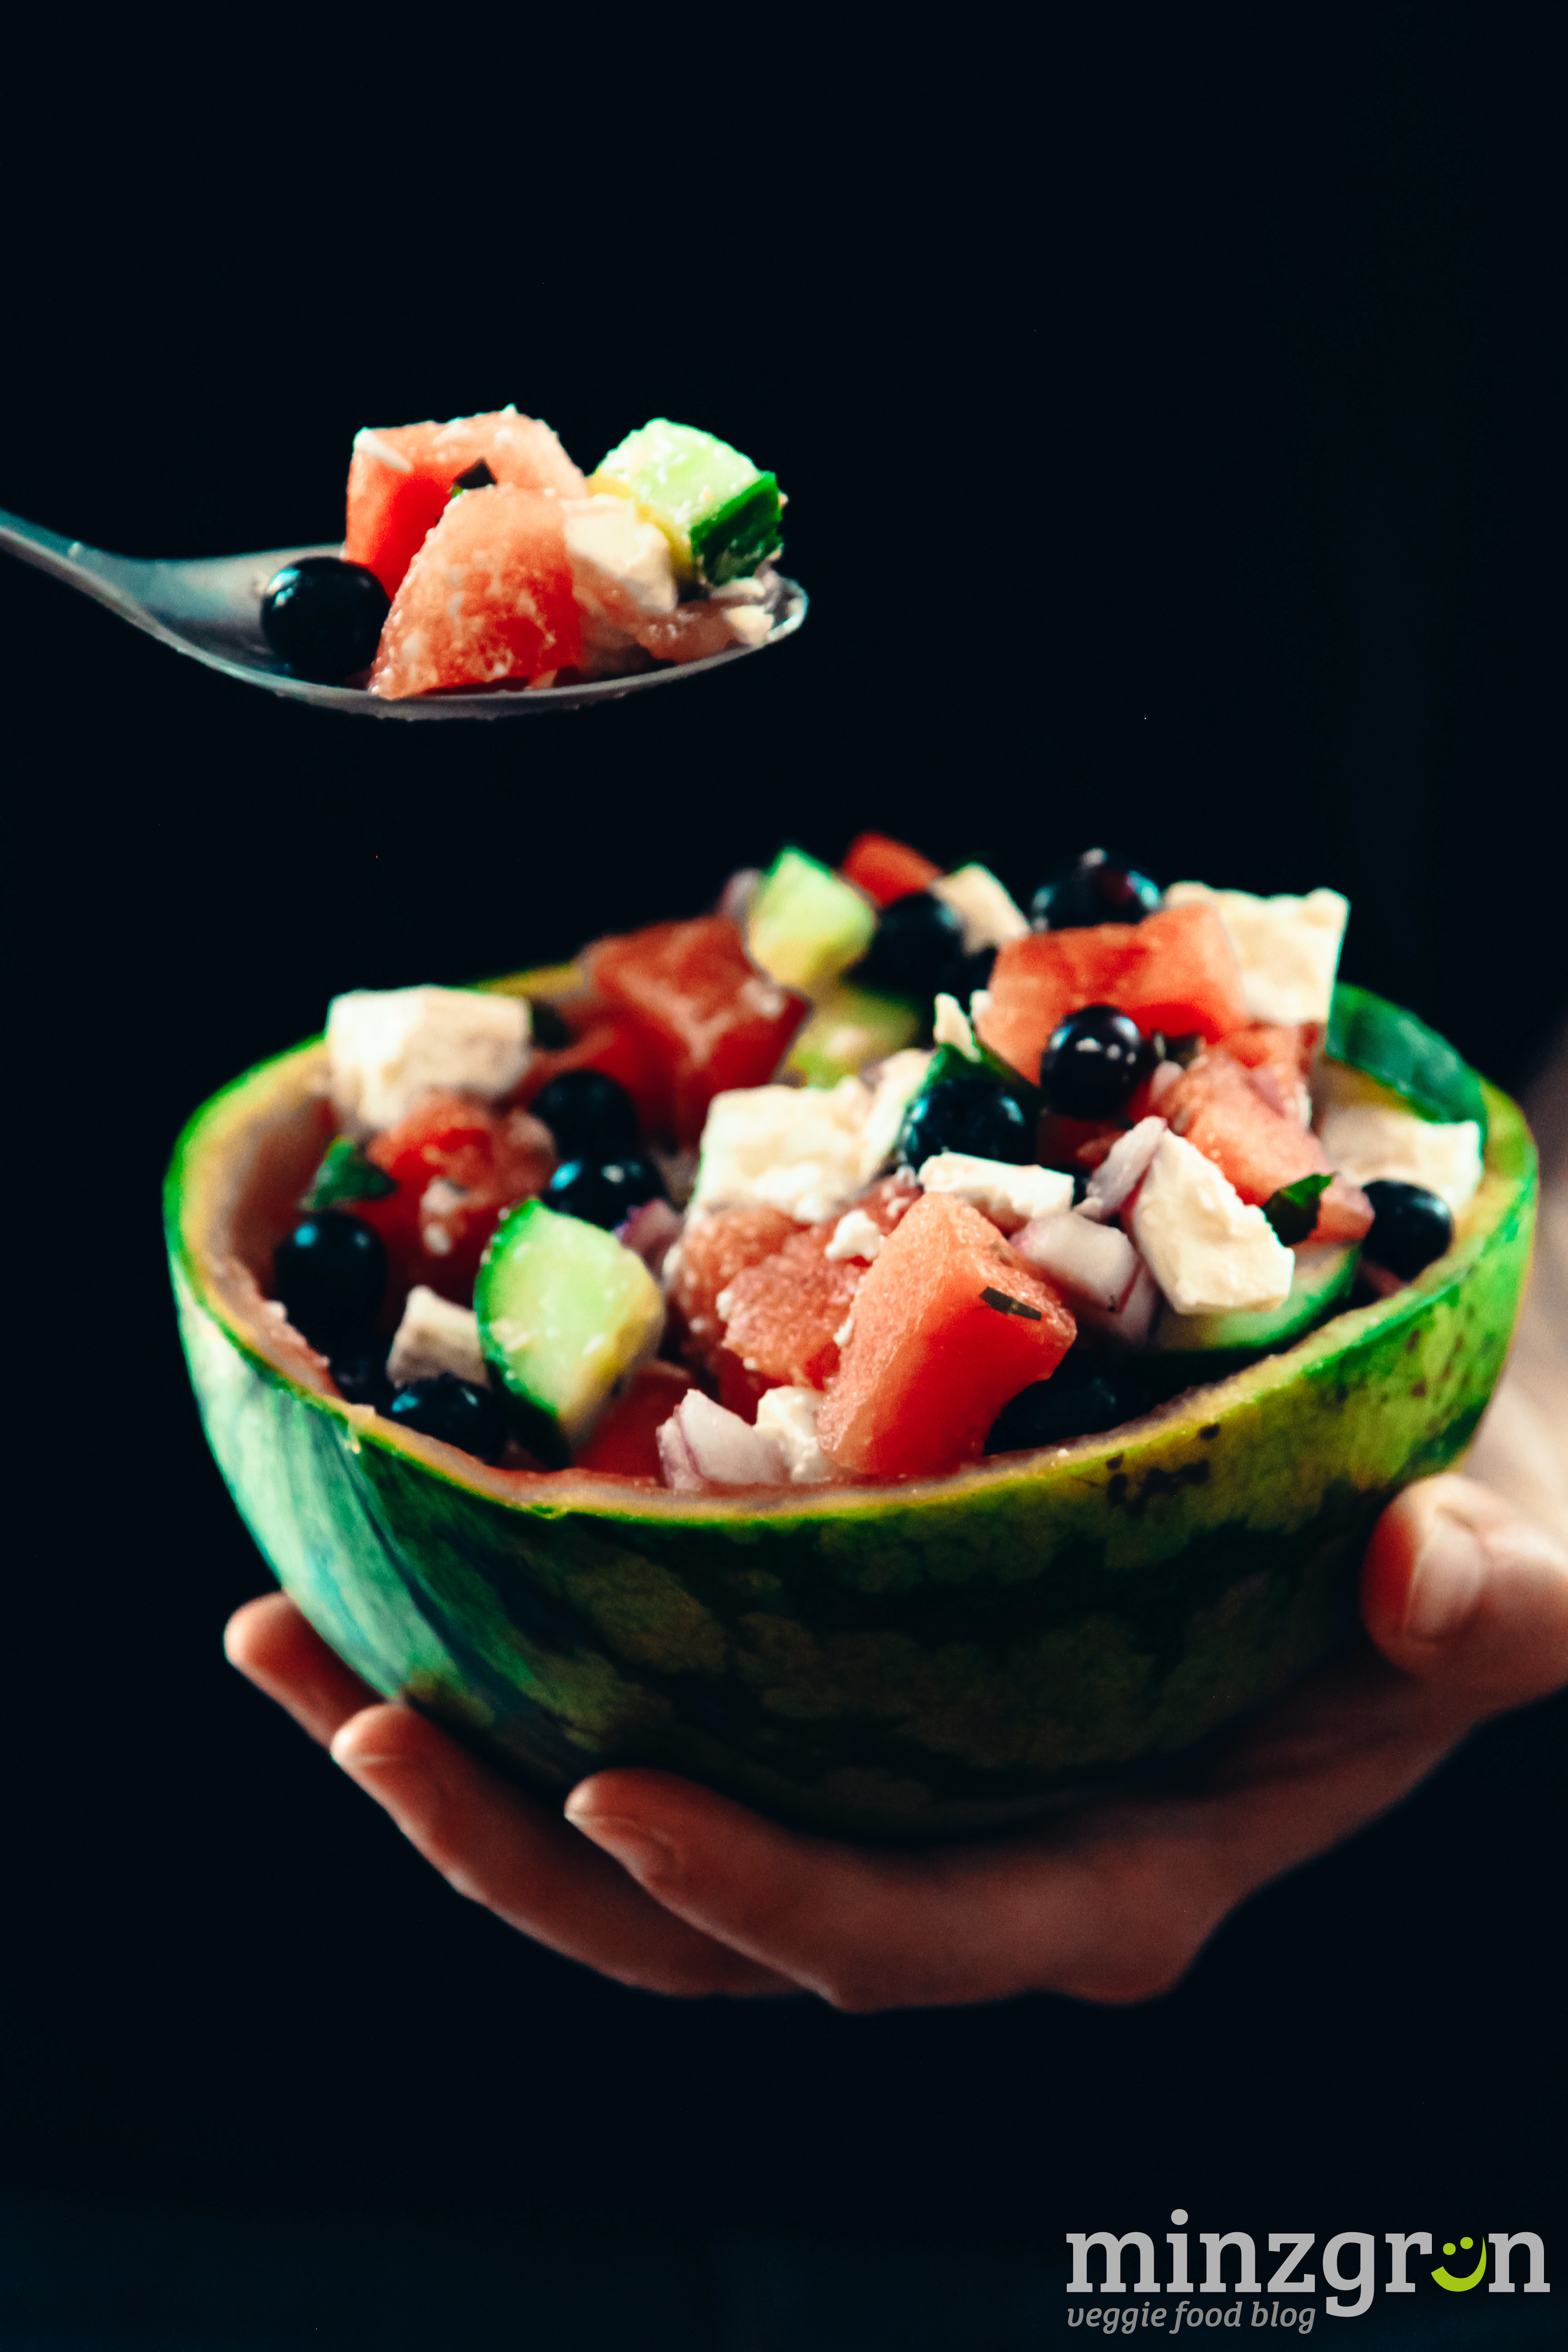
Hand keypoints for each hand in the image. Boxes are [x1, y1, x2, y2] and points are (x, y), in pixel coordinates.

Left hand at [226, 1472, 1567, 2010]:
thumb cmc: (1478, 1534)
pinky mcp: (844, 1700)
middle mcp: (982, 1862)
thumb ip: (1494, 1596)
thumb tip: (1416, 1581)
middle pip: (713, 1927)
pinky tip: (393, 1578)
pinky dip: (512, 1673)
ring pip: (636, 1843)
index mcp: (1122, 1875)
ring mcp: (893, 1790)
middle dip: (519, 1849)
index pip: (915, 1936)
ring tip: (284, 1644)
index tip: (611, 1794)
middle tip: (353, 1707)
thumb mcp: (1520, 1566)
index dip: (765, 1895)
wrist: (1423, 1475)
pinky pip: (656, 1720)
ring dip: (455, 1762)